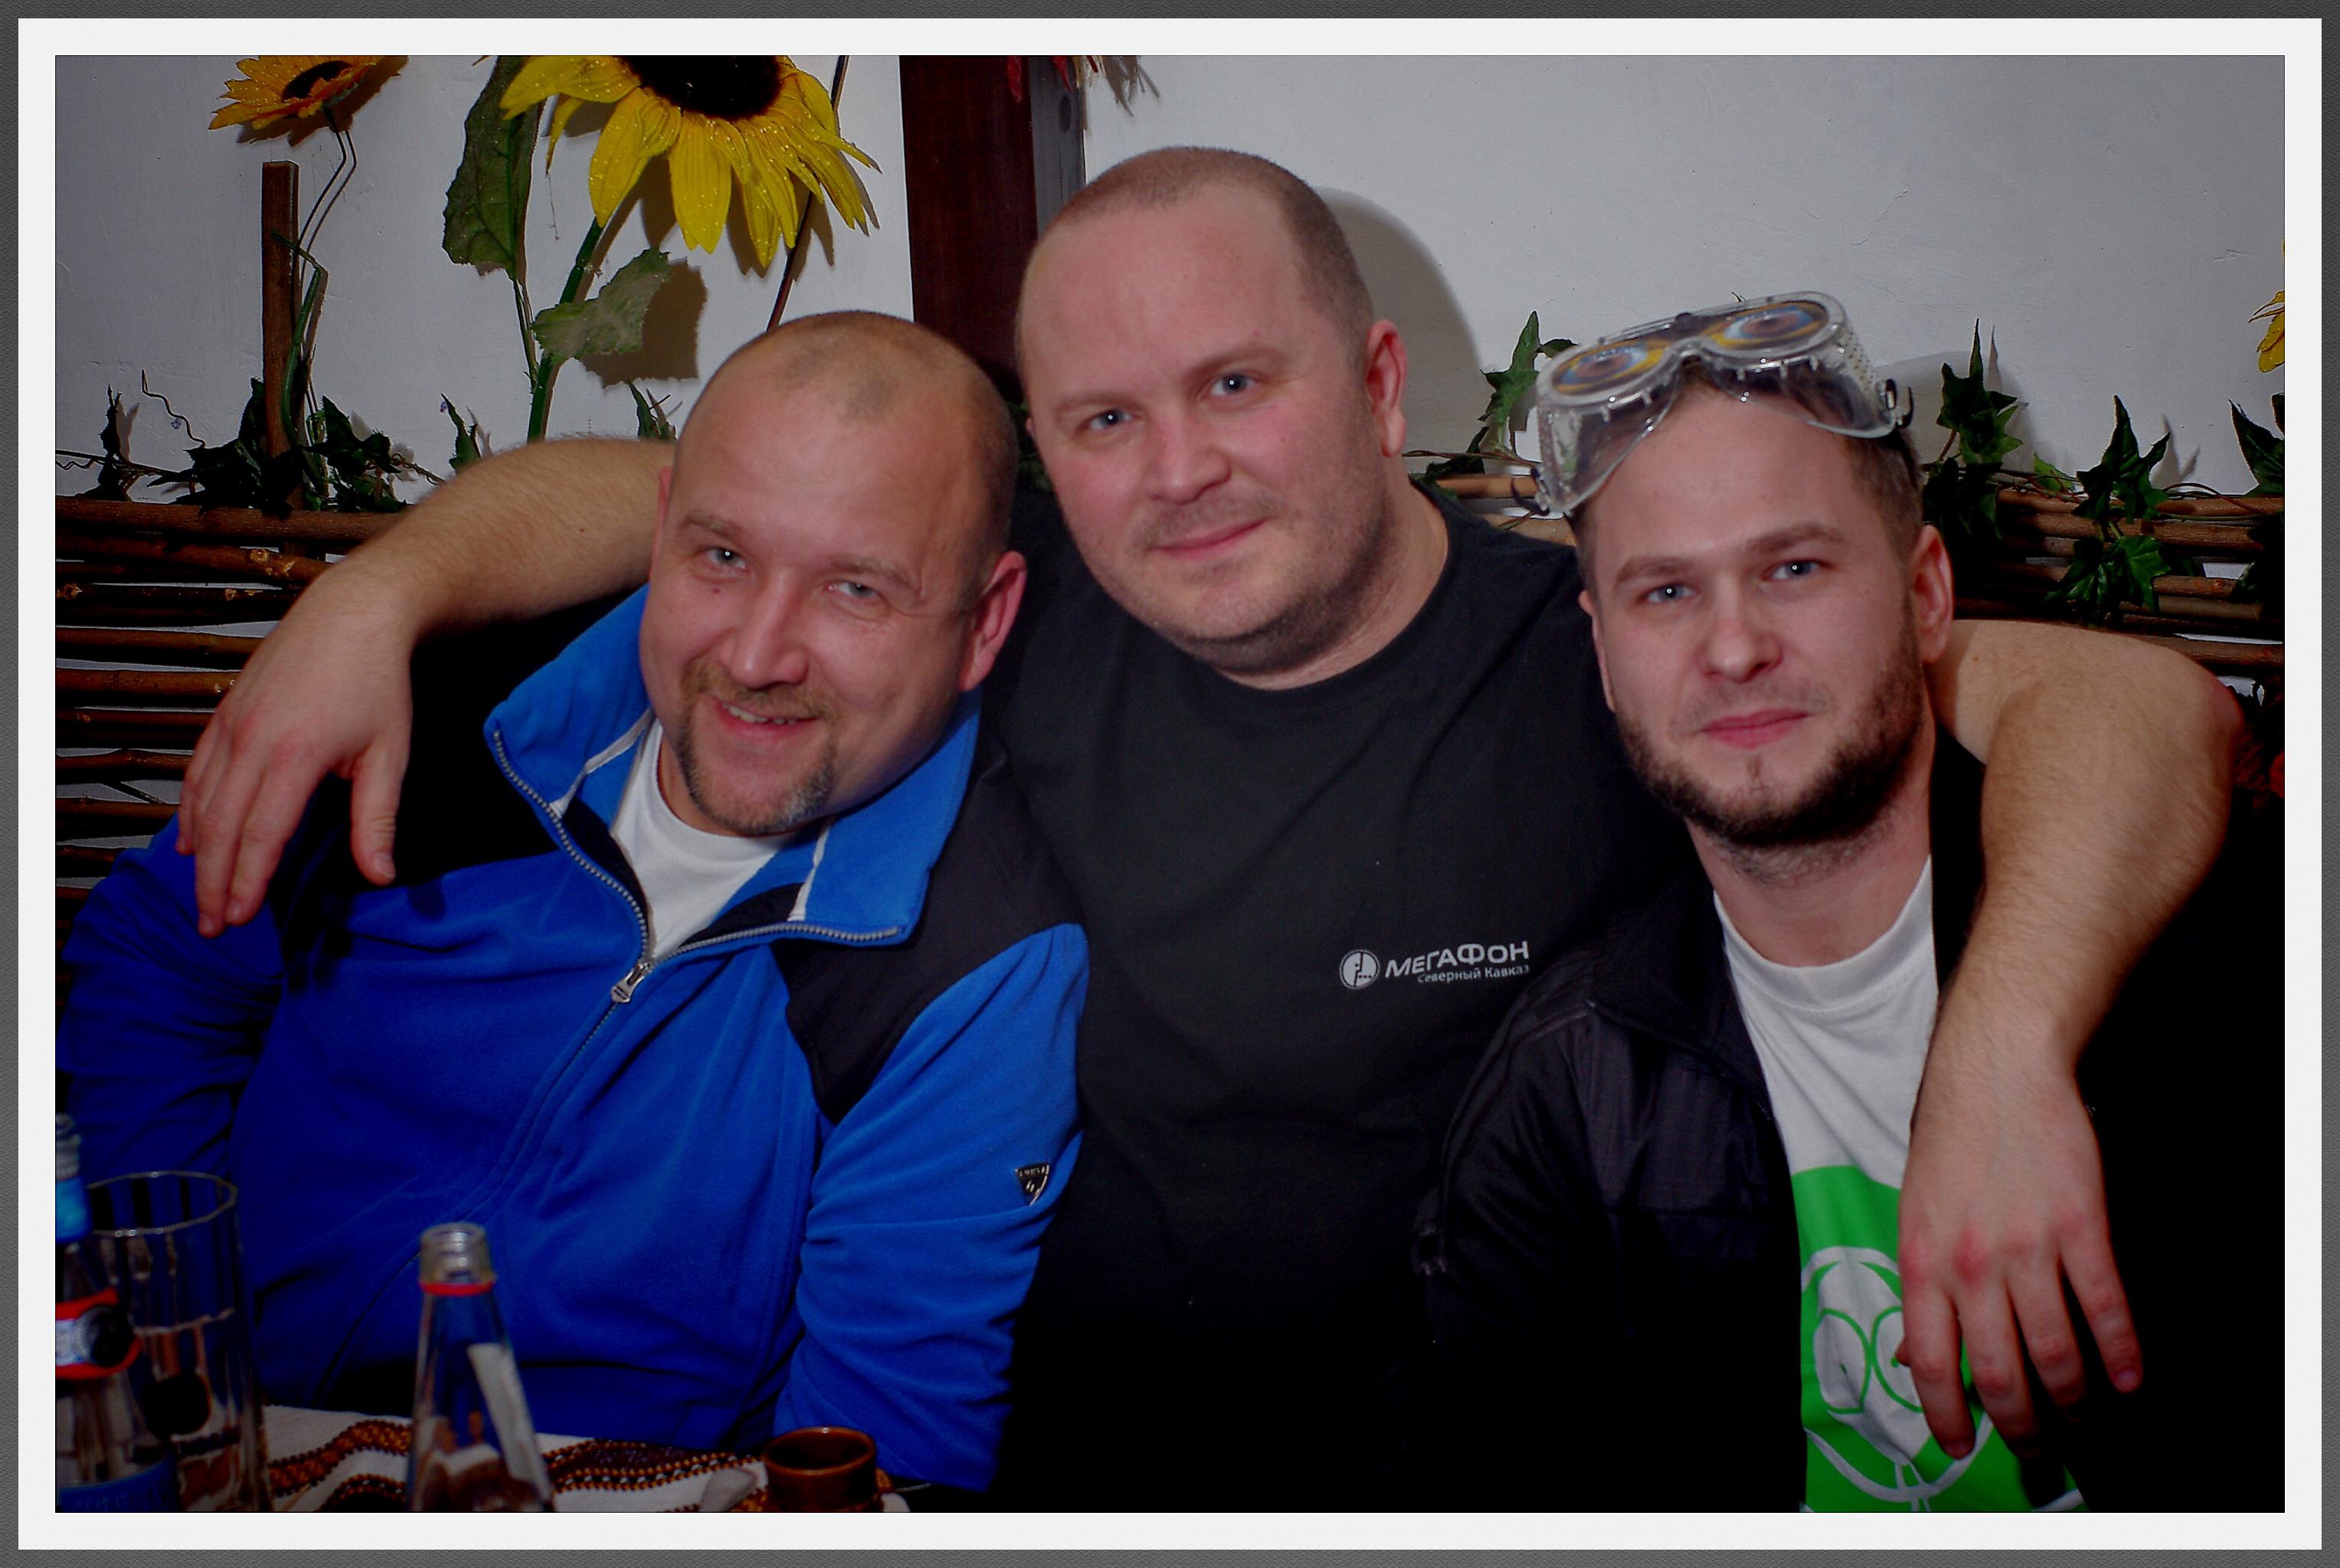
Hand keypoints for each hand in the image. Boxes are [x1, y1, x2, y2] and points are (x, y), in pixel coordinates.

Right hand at [177, 565, 419, 934]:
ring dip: (199, 854)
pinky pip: (198, 772)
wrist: (354, 613)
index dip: (247, 881)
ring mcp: (232, 725)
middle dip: (214, 882)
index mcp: (294, 756)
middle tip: (213, 926)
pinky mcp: (225, 713)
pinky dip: (190, 810)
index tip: (240, 918)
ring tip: (202, 895)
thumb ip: (377, 819)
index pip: (261, 835)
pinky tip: (191, 839)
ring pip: (202, 803)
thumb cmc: (378, 683)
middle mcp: (252, 742)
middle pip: (221, 828)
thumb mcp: (389, 754)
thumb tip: (379, 877)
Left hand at [1894, 1039, 2139, 1460]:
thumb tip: (1917, 1351)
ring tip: (2082, 1416)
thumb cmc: (1950, 1142)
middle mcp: (1971, 1265)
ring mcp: (2028, 1248)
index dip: (1945, 1414)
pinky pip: (2105, 1308)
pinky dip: (2121, 1354)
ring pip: (2056, 1353)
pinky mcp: (2082, 1228)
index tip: (1960, 1445)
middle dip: (2021, 1426)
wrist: (1996, 1073)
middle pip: (2000, 1374)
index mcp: (1922, 1261)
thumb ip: (1921, 1282)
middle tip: (2036, 1447)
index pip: (1928, 1362)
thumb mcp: (1914, 1214)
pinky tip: (2127, 1379)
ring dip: (2074, 1399)